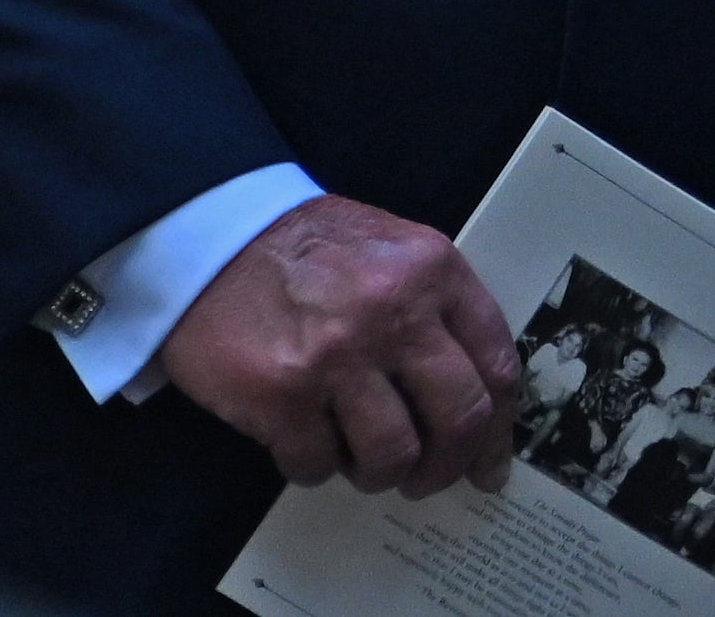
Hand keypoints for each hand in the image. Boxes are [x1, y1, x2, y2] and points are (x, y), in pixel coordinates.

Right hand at [160, 194, 522, 496]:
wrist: (215, 236)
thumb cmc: (311, 250)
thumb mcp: (398, 253)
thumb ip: (440, 311)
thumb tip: (474, 396)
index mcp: (436, 274)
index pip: (497, 367)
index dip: (499, 429)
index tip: (489, 462)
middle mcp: (396, 314)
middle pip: (459, 418)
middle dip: (449, 465)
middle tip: (428, 478)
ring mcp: (338, 357)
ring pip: (392, 454)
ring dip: (381, 473)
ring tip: (362, 462)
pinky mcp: (280, 394)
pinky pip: (317, 464)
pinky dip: (317, 468)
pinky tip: (307, 444)